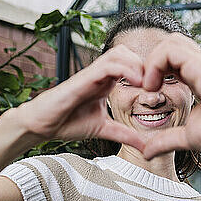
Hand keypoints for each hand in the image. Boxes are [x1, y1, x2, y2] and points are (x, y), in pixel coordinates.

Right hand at [15, 45, 145, 151]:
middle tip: (154, 84)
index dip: (147, 72)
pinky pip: (106, 65)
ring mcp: (91, 74)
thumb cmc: (67, 122)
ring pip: (118, 53)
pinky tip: (135, 83)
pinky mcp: (82, 78)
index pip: (131, 64)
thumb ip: (124, 135)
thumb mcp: (104, 129)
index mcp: (106, 82)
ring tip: (146, 84)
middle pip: (127, 52)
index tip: (158, 88)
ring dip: (136, 64)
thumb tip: (145, 147)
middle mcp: (100, 74)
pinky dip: (124, 69)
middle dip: (144, 64)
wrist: (42, 126)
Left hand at [141, 36, 200, 157]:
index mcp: (198, 77)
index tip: (146, 95)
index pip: (171, 60)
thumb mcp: (189, 137)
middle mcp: (200, 66)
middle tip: (144, 89)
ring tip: (149, 88)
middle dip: (150, 62)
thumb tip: (147, 153)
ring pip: (169, 42)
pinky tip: (154, 88)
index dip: (153, 72)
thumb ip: (166, 141)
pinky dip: (154, 64)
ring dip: (151, 62)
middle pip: (170, 45)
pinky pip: (170, 50)